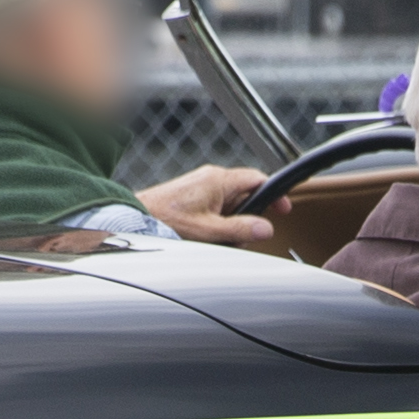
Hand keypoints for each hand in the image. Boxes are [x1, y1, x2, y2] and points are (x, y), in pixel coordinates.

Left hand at [142, 167, 282, 248]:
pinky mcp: (192, 197)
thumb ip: (240, 230)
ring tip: (218, 239)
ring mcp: (200, 187)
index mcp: (218, 180)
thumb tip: (265, 228)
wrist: (135, 220)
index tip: (283, 210)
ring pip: (230, 204)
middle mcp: (211, 178)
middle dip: (248, 216)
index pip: (257, 179)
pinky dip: (218, 223)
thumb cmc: (165, 221)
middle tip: (243, 236)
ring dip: (231, 223)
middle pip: (245, 194)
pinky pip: (215, 208)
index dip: (273, 194)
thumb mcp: (209, 231)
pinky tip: (206, 237)